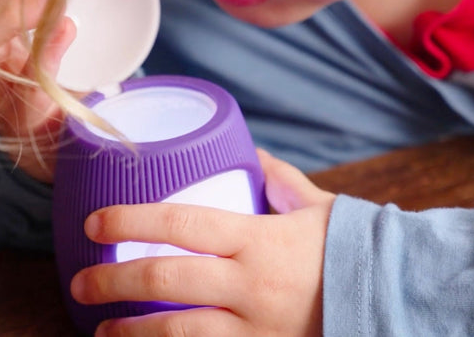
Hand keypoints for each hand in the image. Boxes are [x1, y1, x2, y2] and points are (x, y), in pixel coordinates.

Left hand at [71, 149, 335, 336]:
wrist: (392, 299)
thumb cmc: (351, 249)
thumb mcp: (317, 207)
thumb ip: (280, 181)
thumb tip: (251, 154)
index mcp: (259, 238)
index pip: (182, 221)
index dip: (132, 220)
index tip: (95, 223)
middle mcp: (251, 283)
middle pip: (167, 278)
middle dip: (114, 281)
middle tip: (80, 283)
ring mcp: (255, 327)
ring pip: (178, 331)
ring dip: (131, 331)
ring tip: (101, 328)